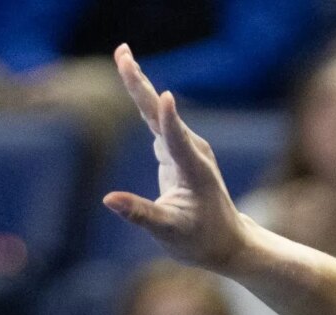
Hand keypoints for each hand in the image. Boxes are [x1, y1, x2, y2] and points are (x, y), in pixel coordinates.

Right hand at [102, 45, 251, 270]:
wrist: (226, 240)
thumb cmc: (200, 240)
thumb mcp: (169, 233)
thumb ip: (141, 214)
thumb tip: (109, 199)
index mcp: (193, 171)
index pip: (177, 141)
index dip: (168, 119)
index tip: (163, 94)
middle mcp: (192, 152)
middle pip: (160, 113)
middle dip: (140, 84)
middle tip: (122, 52)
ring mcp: (185, 147)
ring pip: (156, 111)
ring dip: (138, 83)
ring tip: (123, 55)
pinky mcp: (177, 149)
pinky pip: (156, 119)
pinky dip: (142, 98)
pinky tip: (132, 77)